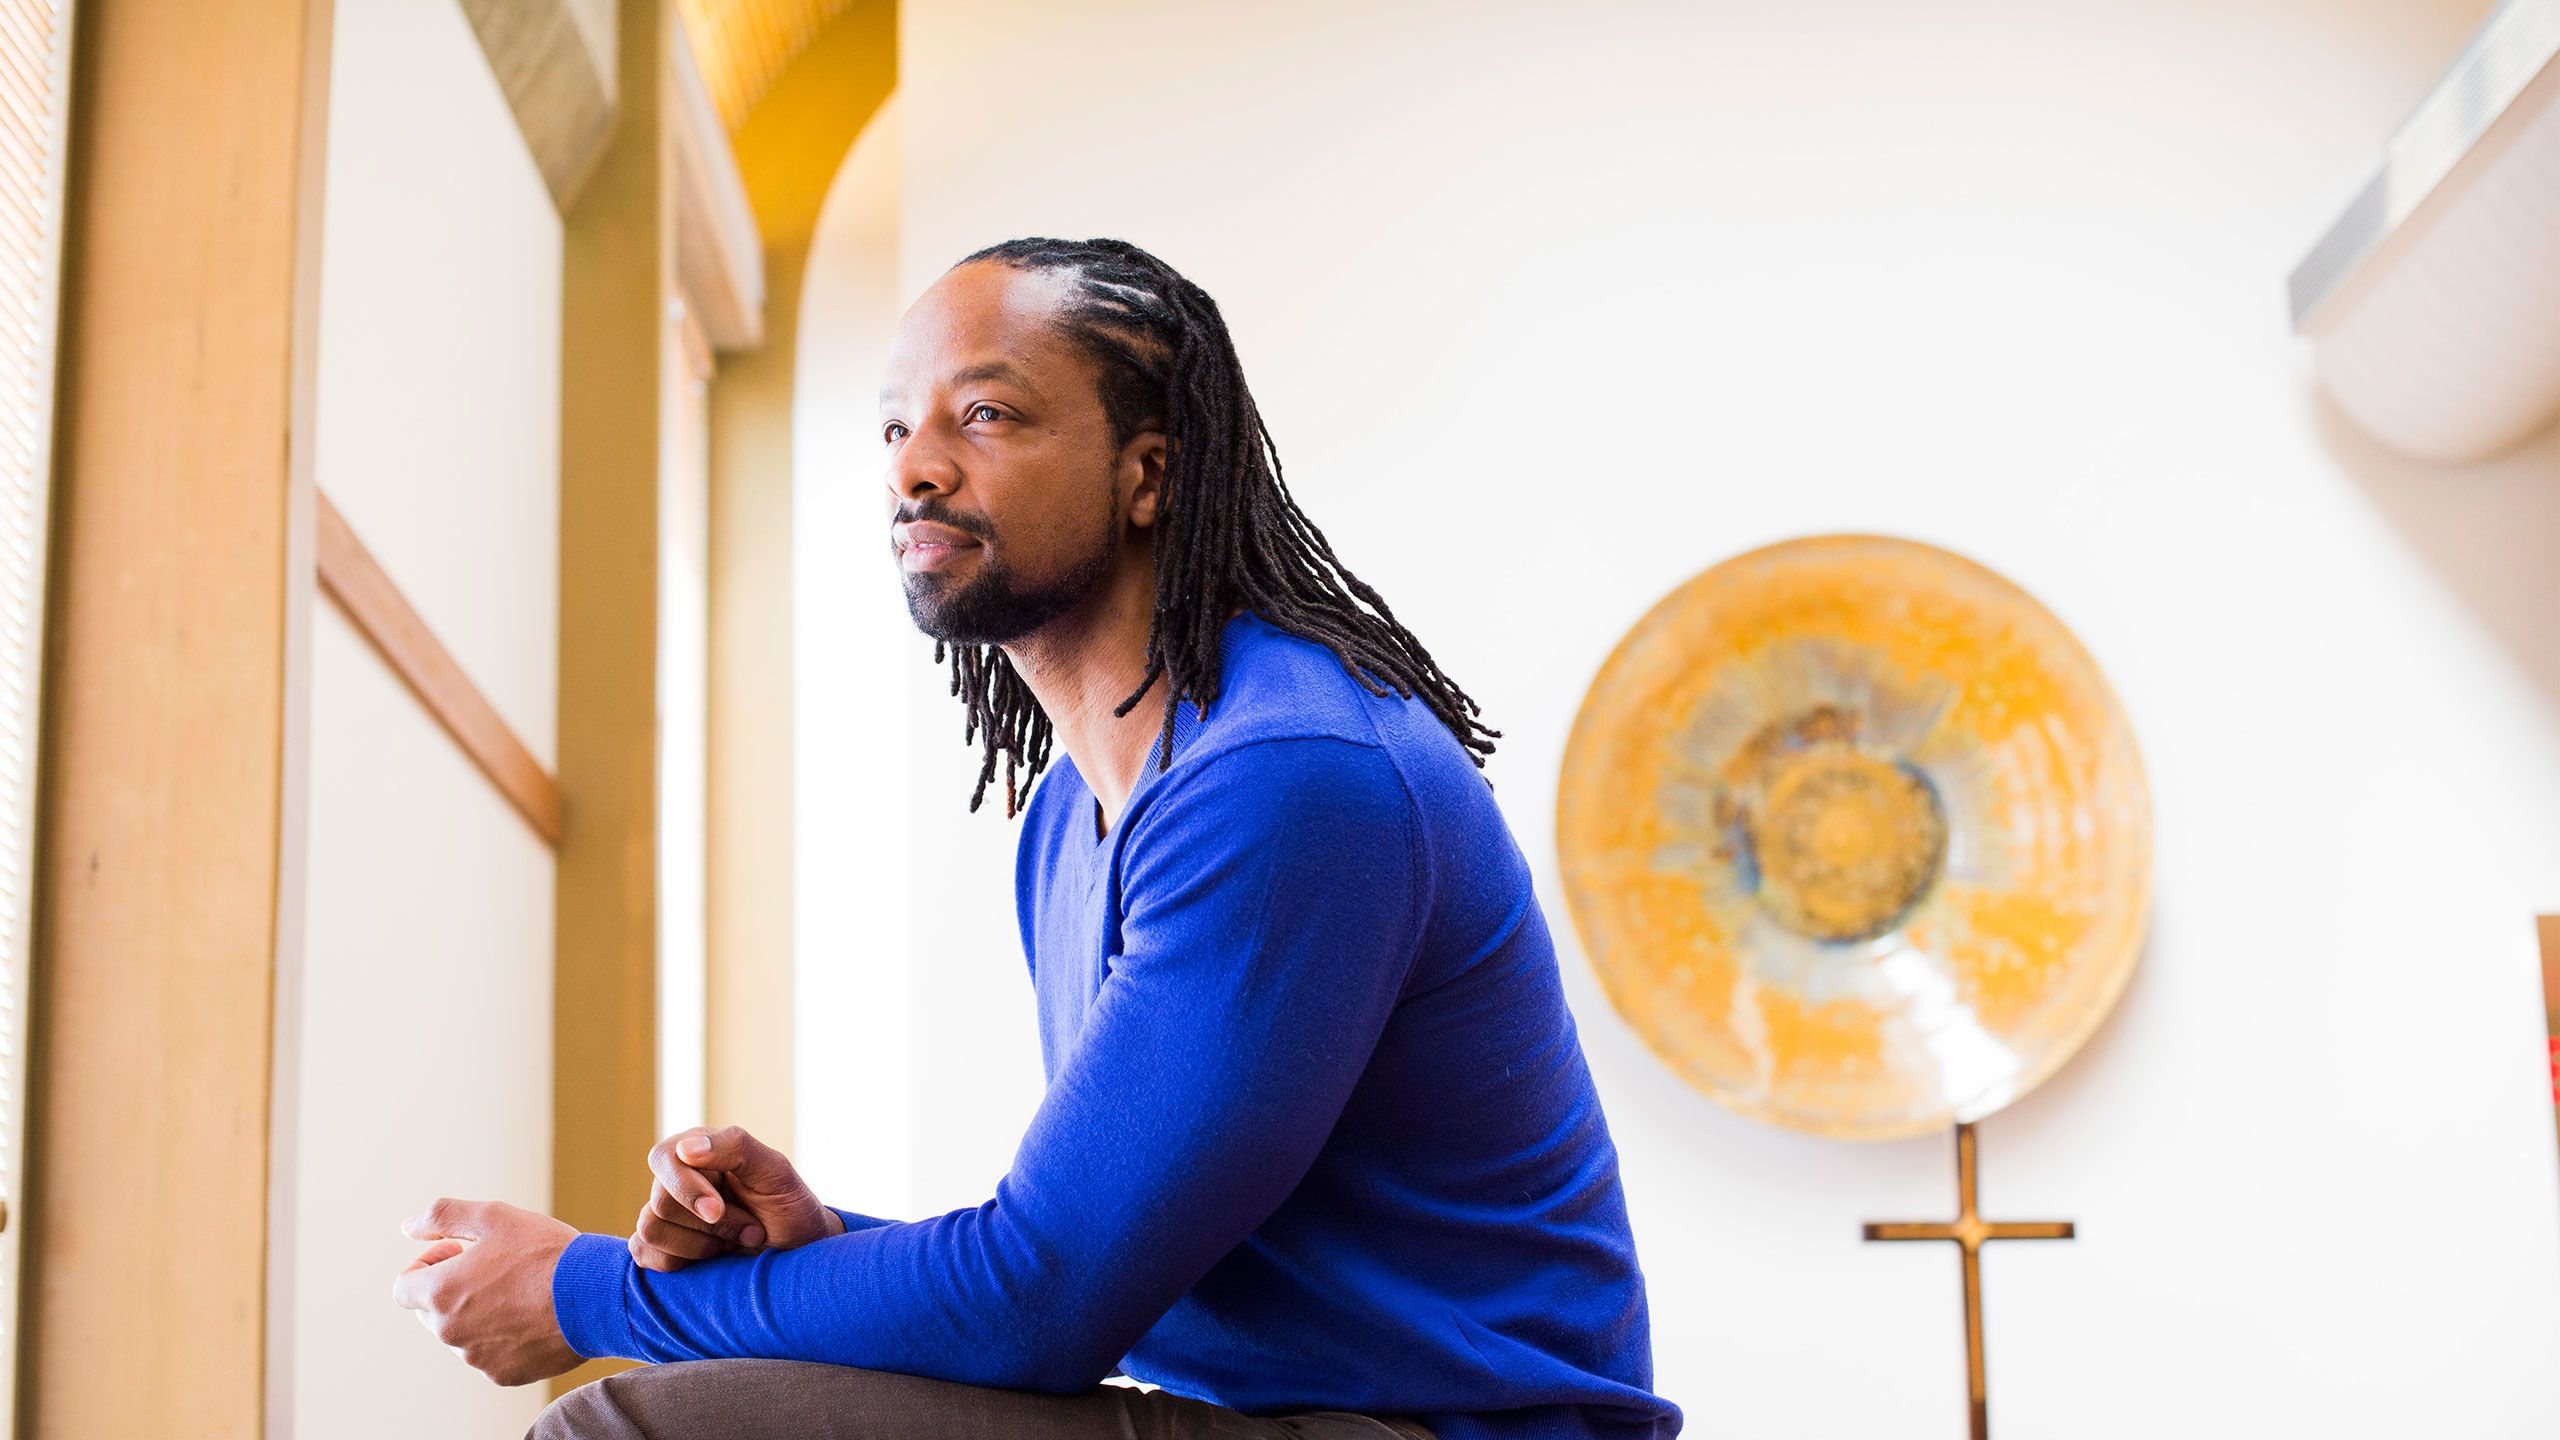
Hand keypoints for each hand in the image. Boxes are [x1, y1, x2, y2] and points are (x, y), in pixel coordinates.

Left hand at [390, 1198, 580, 1386]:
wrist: (597, 1296)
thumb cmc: (545, 1252)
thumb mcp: (494, 1216)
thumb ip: (441, 1217)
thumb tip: (406, 1226)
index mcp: (440, 1292)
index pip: (403, 1287)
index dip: (426, 1265)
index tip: (457, 1252)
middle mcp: (450, 1331)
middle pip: (431, 1312)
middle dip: (452, 1289)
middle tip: (494, 1267)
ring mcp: (476, 1357)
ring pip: (463, 1334)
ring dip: (479, 1312)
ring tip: (522, 1290)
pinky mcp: (503, 1373)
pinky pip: (490, 1354)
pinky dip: (504, 1336)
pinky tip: (534, 1315)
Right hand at [632, 1124, 843, 1272]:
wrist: (798, 1251)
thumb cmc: (788, 1206)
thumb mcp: (775, 1170)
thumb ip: (735, 1147)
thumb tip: (686, 1149)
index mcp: (699, 1149)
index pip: (664, 1158)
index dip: (687, 1189)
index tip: (717, 1211)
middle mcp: (676, 1178)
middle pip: (660, 1202)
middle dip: (711, 1224)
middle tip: (750, 1228)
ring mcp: (666, 1214)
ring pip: (650, 1230)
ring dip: (701, 1245)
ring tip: (734, 1241)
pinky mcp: (662, 1246)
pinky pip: (644, 1253)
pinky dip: (679, 1261)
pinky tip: (712, 1258)